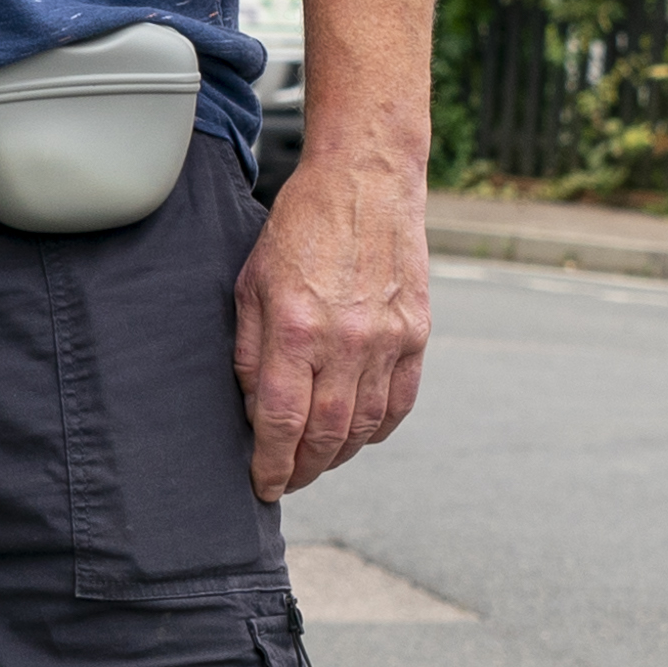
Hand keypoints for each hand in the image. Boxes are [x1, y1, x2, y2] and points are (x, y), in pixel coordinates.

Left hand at [230, 157, 428, 500]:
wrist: (365, 181)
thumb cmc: (300, 227)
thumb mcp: (251, 284)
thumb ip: (251, 353)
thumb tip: (256, 413)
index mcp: (296, 328)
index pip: (282, 422)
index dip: (271, 465)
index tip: (262, 485)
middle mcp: (346, 340)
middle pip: (325, 435)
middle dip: (302, 469)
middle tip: (287, 480)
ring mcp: (388, 339)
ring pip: (365, 427)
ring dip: (338, 454)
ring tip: (317, 460)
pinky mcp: (417, 333)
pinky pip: (400, 402)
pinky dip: (378, 428)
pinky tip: (357, 433)